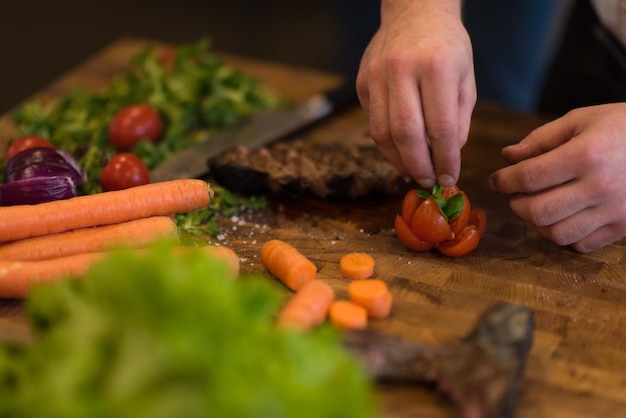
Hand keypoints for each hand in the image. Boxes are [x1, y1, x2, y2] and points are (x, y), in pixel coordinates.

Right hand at [356, 0, 475, 187]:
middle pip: (406, 134)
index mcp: (437, 67)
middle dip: (419, 166)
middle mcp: (403, 69)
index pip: (441, 128)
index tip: (450, 179)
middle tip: (428, 181)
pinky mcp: (362, 82)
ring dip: (398, 160)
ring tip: (413, 170)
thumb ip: (459, 120)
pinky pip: (372, 122)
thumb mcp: (466, 79)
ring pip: (382, 133)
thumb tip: (447, 157)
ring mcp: (377, 75)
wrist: (415, 12)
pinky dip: (386, 144)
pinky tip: (400, 149)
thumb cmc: (447, 47)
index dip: (446, 160)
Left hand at [489, 103, 625, 252]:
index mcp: (586, 154)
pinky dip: (565, 235)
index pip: (528, 177)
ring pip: (556, 234)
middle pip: (537, 212)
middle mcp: (600, 187)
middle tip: (516, 193)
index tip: (497, 180)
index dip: (503, 181)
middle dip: (517, 203)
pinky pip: (581, 244)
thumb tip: (507, 157)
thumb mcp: (582, 120)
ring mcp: (614, 211)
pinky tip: (565, 216)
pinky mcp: (624, 227)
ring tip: (539, 204)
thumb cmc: (623, 126)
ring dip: (538, 223)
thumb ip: (541, 139)